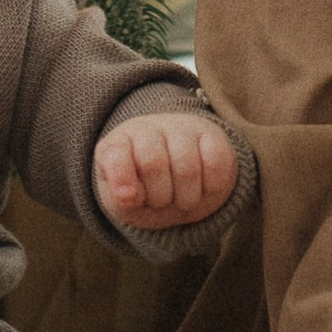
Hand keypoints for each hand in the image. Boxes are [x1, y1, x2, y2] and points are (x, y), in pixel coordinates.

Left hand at [93, 114, 239, 231]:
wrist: (178, 185)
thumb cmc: (145, 194)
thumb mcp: (125, 203)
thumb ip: (120, 199)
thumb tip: (127, 196)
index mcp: (118, 144)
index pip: (116, 154)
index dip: (121, 177)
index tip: (127, 198)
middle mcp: (148, 129)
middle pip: (153, 163)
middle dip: (159, 196)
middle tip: (161, 201)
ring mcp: (182, 128)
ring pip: (187, 168)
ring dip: (185, 198)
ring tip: (181, 199)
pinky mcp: (212, 136)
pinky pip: (215, 163)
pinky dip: (211, 187)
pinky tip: (203, 188)